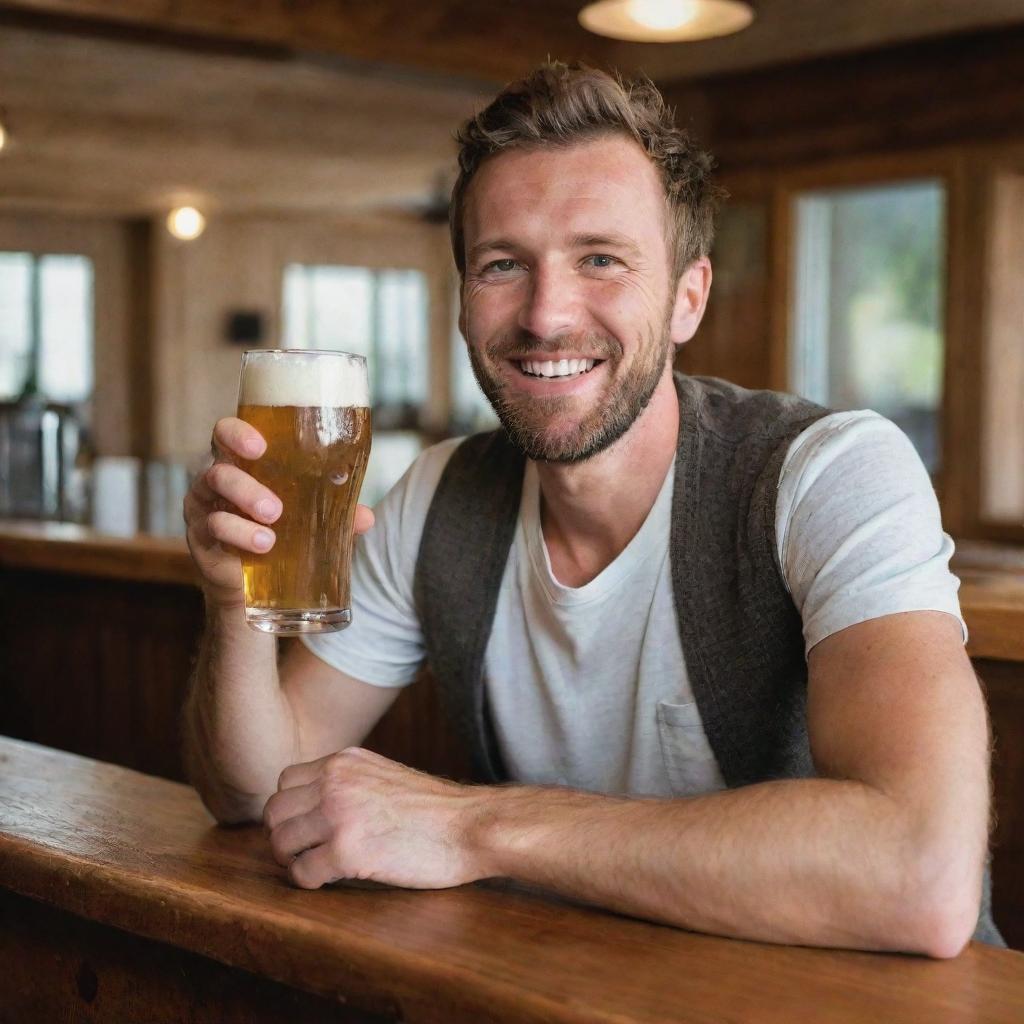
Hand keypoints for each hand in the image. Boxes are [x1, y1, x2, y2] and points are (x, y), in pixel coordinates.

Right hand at [183, 416, 374, 608]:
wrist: (251, 587)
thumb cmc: (279, 536)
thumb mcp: (309, 522)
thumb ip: (336, 515)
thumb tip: (367, 517)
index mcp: (242, 465)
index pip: (227, 434)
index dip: (237, 433)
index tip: (260, 445)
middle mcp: (217, 481)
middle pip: (218, 467)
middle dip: (245, 484)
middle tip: (275, 509)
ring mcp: (203, 509)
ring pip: (213, 496)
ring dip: (244, 510)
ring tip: (271, 534)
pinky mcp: (200, 538)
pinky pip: (212, 528)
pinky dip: (238, 535)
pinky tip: (262, 546)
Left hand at [263, 747, 491, 889]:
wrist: (471, 825)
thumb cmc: (436, 809)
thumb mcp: (384, 774)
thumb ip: (350, 781)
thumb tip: (316, 804)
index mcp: (345, 761)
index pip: (285, 781)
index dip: (292, 808)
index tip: (306, 827)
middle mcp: (336, 781)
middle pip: (274, 810)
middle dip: (284, 835)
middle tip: (303, 852)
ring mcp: (339, 815)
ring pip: (280, 841)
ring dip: (293, 860)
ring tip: (316, 867)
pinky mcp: (347, 851)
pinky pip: (302, 873)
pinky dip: (310, 882)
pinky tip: (331, 880)